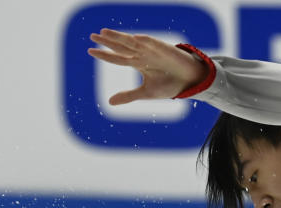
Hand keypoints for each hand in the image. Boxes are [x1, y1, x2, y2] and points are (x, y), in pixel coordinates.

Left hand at [87, 28, 208, 104]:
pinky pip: (153, 43)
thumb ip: (128, 96)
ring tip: (106, 32)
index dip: (105, 55)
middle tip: (93, 36)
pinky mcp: (163, 48)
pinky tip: (135, 38)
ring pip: (132, 42)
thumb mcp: (146, 93)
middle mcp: (142, 54)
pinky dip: (145, 40)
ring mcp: (151, 50)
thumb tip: (109, 102)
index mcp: (138, 64)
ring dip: (120, 37)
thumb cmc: (169, 86)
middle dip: (108, 41)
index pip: (117, 58)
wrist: (189, 82)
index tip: (90, 51)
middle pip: (121, 46)